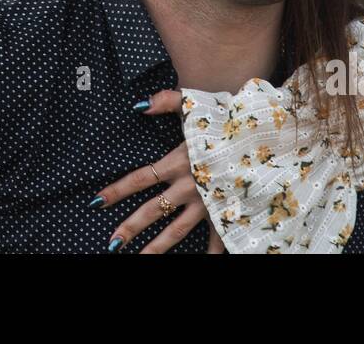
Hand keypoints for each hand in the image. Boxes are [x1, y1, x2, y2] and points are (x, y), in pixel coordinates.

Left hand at [93, 90, 225, 252]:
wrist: (268, 138)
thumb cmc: (231, 119)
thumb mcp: (197, 105)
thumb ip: (166, 101)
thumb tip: (138, 105)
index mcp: (178, 162)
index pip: (139, 178)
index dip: (116, 190)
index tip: (95, 201)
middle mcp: (189, 186)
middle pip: (152, 211)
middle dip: (130, 227)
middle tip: (112, 244)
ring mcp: (207, 203)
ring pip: (176, 231)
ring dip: (157, 248)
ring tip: (139, 260)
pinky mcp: (227, 212)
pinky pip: (216, 238)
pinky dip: (209, 253)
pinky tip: (202, 262)